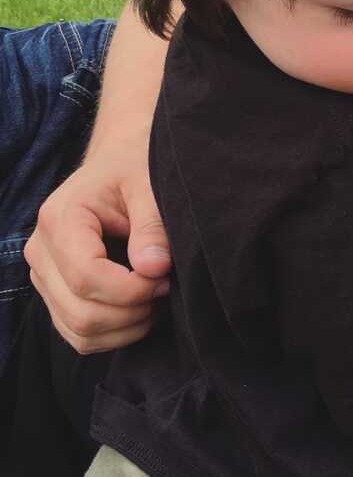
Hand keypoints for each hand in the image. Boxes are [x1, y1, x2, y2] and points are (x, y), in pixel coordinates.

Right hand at [24, 149, 170, 353]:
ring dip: (125, 326)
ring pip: (78, 330)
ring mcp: (43, 275)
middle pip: (80, 311)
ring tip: (157, 298)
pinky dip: (114, 333)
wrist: (118, 163)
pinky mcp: (55, 292)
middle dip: (132, 310)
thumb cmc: (134, 168)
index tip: (165, 278)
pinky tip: (141, 309)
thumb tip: (154, 268)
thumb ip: (152, 225)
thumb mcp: (149, 184)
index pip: (87, 276)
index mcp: (60, 218)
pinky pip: (78, 333)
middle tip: (167, 288)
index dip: (131, 289)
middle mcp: (41, 250)